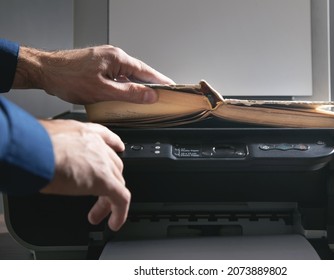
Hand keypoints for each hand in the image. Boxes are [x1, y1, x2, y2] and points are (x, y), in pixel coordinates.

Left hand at [13, 45, 173, 103]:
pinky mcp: (98, 64)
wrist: (45, 71)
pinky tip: (125, 94)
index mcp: (118, 58)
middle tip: (162, 96)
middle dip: (150, 84)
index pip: (146, 71)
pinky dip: (124, 84)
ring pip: (127, 74)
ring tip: (146, 98)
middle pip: (138, 71)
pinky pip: (118, 75)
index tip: (172, 88)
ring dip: (136, 85)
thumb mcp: (103, 91)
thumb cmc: (68, 78)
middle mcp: (113, 55)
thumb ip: (129, 93)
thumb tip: (149, 95)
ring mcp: (105, 59)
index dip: (161, 81)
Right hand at [39, 119, 129, 230]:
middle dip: (107, 181)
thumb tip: (42, 158)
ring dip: (108, 201)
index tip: (118, 149)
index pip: (105, 137)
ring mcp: (103, 163)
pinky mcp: (105, 181)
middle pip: (112, 165)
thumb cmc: (30, 145)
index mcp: (82, 133)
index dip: (113, 145)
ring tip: (97, 215)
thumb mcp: (44, 141)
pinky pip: (121, 198)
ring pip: (117, 183)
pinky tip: (114, 223)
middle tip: (97, 196)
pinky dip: (120, 213)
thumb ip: (51, 148)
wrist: (32, 150)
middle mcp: (96, 145)